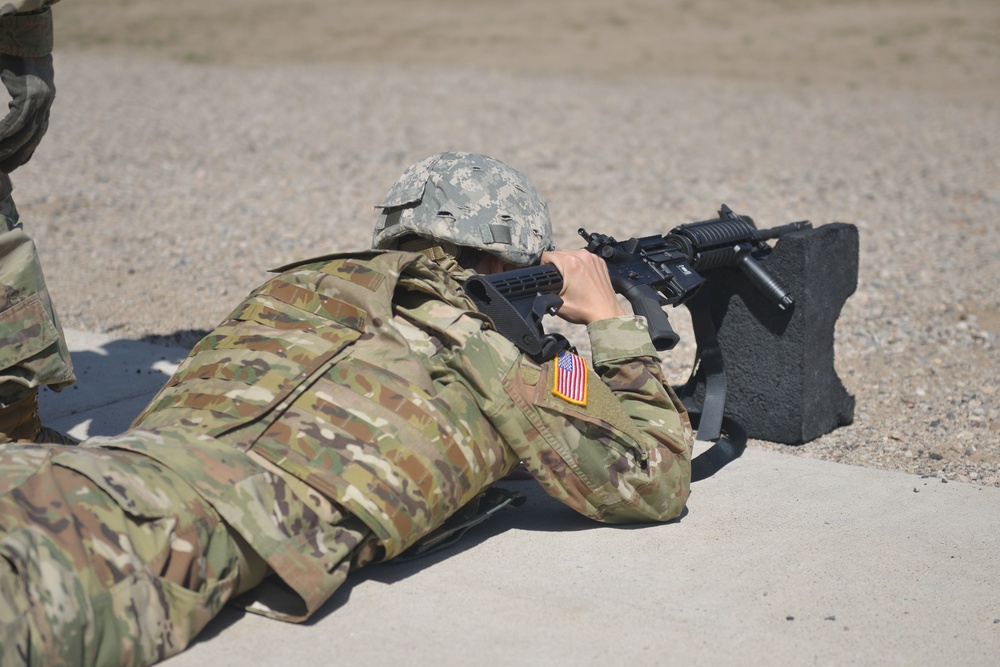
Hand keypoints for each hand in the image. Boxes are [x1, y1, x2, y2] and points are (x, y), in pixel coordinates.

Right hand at [0, 53, 53, 172]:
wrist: (24, 36)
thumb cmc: (15, 55)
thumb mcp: (16, 80)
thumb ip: (17, 98)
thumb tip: (16, 106)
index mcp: (44, 102)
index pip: (36, 133)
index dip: (26, 149)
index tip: (16, 162)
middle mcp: (45, 104)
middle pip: (32, 138)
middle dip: (19, 155)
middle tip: (5, 169)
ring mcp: (40, 101)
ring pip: (25, 133)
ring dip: (10, 147)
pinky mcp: (31, 96)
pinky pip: (17, 121)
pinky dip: (6, 133)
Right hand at [541, 249, 625, 324]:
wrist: (605, 313)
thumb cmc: (585, 309)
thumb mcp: (557, 302)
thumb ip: (544, 292)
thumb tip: (538, 289)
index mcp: (571, 263)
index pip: (548, 255)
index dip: (543, 265)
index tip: (547, 275)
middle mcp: (582, 256)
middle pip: (560, 253)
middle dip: (556, 264)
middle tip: (559, 280)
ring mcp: (593, 258)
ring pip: (572, 254)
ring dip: (568, 263)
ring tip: (570, 279)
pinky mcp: (600, 262)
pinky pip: (584, 257)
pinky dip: (580, 264)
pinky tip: (581, 277)